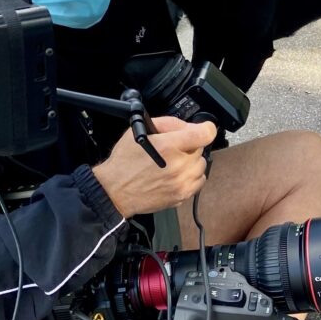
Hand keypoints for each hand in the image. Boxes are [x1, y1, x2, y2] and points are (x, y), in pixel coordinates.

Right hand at [92, 116, 216, 217]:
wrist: (115, 190)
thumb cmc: (124, 161)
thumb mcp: (139, 130)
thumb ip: (168, 124)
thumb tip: (189, 126)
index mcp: (168, 146)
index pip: (204, 134)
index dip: (205, 128)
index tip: (201, 129)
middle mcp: (178, 166)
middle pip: (201, 149)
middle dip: (189, 146)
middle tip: (173, 149)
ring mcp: (181, 183)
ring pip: (201, 166)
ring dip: (191, 162)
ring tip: (173, 163)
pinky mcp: (182, 196)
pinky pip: (198, 182)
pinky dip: (190, 177)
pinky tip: (175, 175)